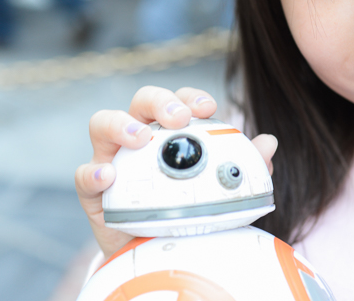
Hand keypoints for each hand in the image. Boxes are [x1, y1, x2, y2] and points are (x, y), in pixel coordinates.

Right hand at [74, 86, 277, 258]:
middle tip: (178, 118)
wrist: (161, 257)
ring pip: (102, 124)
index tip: (209, 107)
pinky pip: (85, 176)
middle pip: (140, 102)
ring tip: (140, 137)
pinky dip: (94, 172)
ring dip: (121, 125)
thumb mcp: (220, 192)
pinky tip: (111, 176)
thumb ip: (243, 167)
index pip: (176, 101)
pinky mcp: (95, 192)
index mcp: (168, 132)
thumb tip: (268, 143)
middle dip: (159, 102)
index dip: (190, 96)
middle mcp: (137, 139)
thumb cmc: (189, 214)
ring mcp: (112, 160)